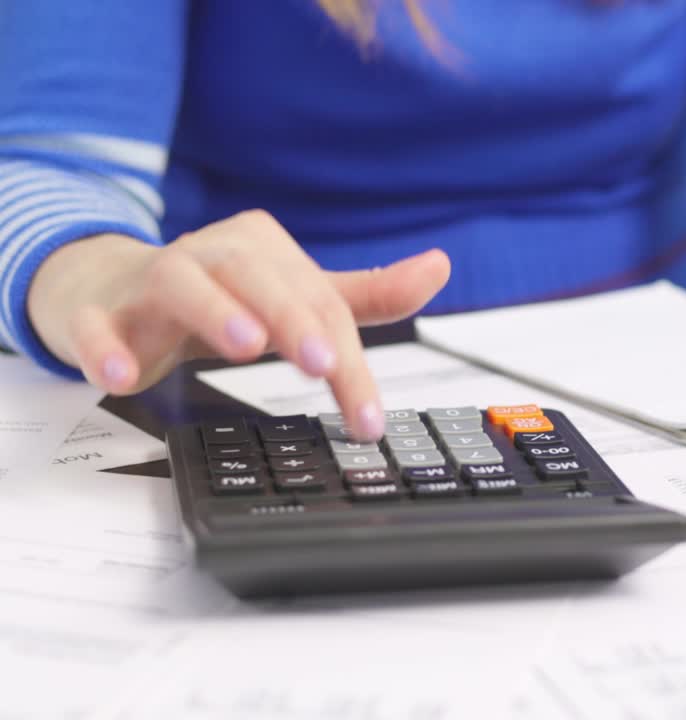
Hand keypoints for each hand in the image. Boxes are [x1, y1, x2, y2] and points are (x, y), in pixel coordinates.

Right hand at [28, 209, 450, 439]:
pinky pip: (96, 324)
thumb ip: (363, 293)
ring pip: (181, 282)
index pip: (317, 301)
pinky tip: (123, 377)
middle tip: (323, 364)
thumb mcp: (291, 296)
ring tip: (244, 348)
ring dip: (215, 311)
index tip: (368, 417)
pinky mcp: (98, 312)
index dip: (349, 360)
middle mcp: (209, 255)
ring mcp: (150, 280)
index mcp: (261, 249)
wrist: (104, 288)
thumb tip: (438, 266)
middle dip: (292, 319)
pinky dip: (105, 347)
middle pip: (256, 278)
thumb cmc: (215, 294)